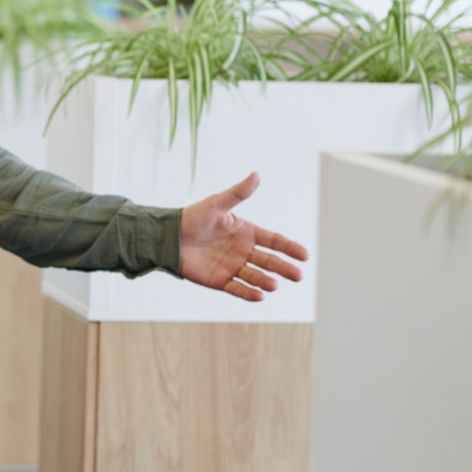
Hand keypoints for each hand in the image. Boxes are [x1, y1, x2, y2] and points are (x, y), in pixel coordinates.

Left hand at [179, 172, 308, 301]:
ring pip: (255, 276)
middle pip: (269, 261)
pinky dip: (248, 293)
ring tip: (274, 285)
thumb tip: (256, 175)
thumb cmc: (192, 218)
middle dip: (284, 268)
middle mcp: (243, 251)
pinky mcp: (219, 280)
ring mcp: (232, 266)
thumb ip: (238, 193)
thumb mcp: (217, 204)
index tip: (304, 255)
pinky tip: (260, 296)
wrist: (167, 237)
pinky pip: (237, 288)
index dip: (290, 248)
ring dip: (266, 281)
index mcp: (246, 232)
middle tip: (298, 275)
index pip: (274, 241)